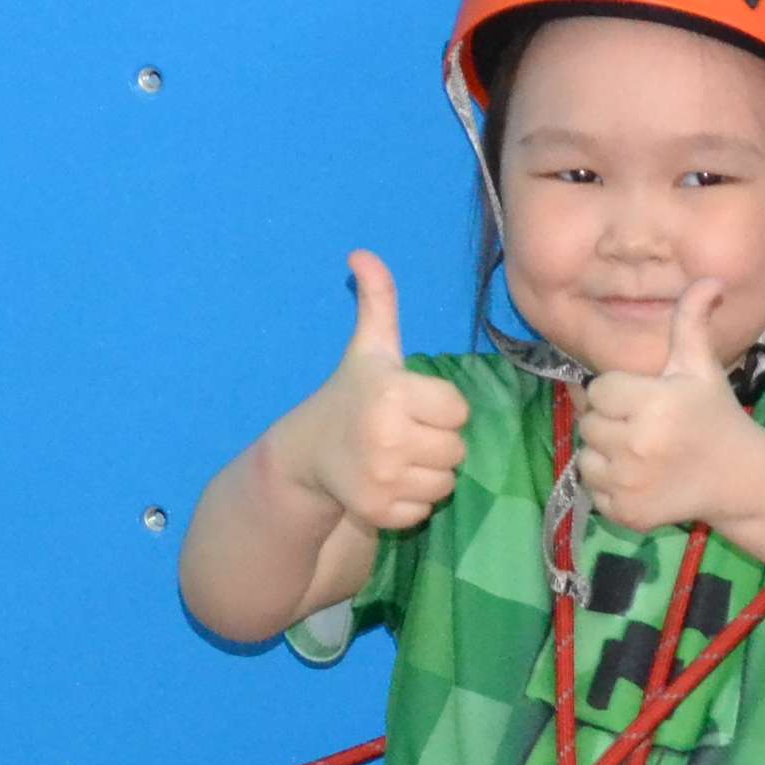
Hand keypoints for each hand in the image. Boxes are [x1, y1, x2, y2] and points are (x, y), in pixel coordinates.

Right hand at [285, 251, 470, 531]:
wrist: (307, 453)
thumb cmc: (350, 396)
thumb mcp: (369, 348)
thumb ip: (379, 301)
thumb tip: (362, 253)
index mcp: (394, 391)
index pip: (457, 408)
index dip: (439, 407)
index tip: (411, 404)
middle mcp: (389, 436)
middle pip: (457, 448)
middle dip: (436, 441)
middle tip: (404, 433)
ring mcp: (384, 478)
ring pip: (446, 481)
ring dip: (429, 472)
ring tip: (398, 457)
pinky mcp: (380, 512)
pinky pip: (426, 509)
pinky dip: (413, 501)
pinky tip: (389, 482)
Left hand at [570, 279, 764, 535]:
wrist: (738, 478)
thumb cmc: (714, 415)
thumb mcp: (701, 366)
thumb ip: (692, 320)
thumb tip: (710, 279)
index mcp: (654, 403)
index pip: (600, 391)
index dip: (619, 394)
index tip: (646, 400)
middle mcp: (638, 444)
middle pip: (589, 424)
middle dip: (611, 422)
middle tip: (643, 427)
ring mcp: (630, 483)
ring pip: (586, 457)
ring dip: (605, 454)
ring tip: (639, 452)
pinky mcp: (626, 513)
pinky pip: (594, 490)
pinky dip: (609, 486)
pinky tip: (639, 478)